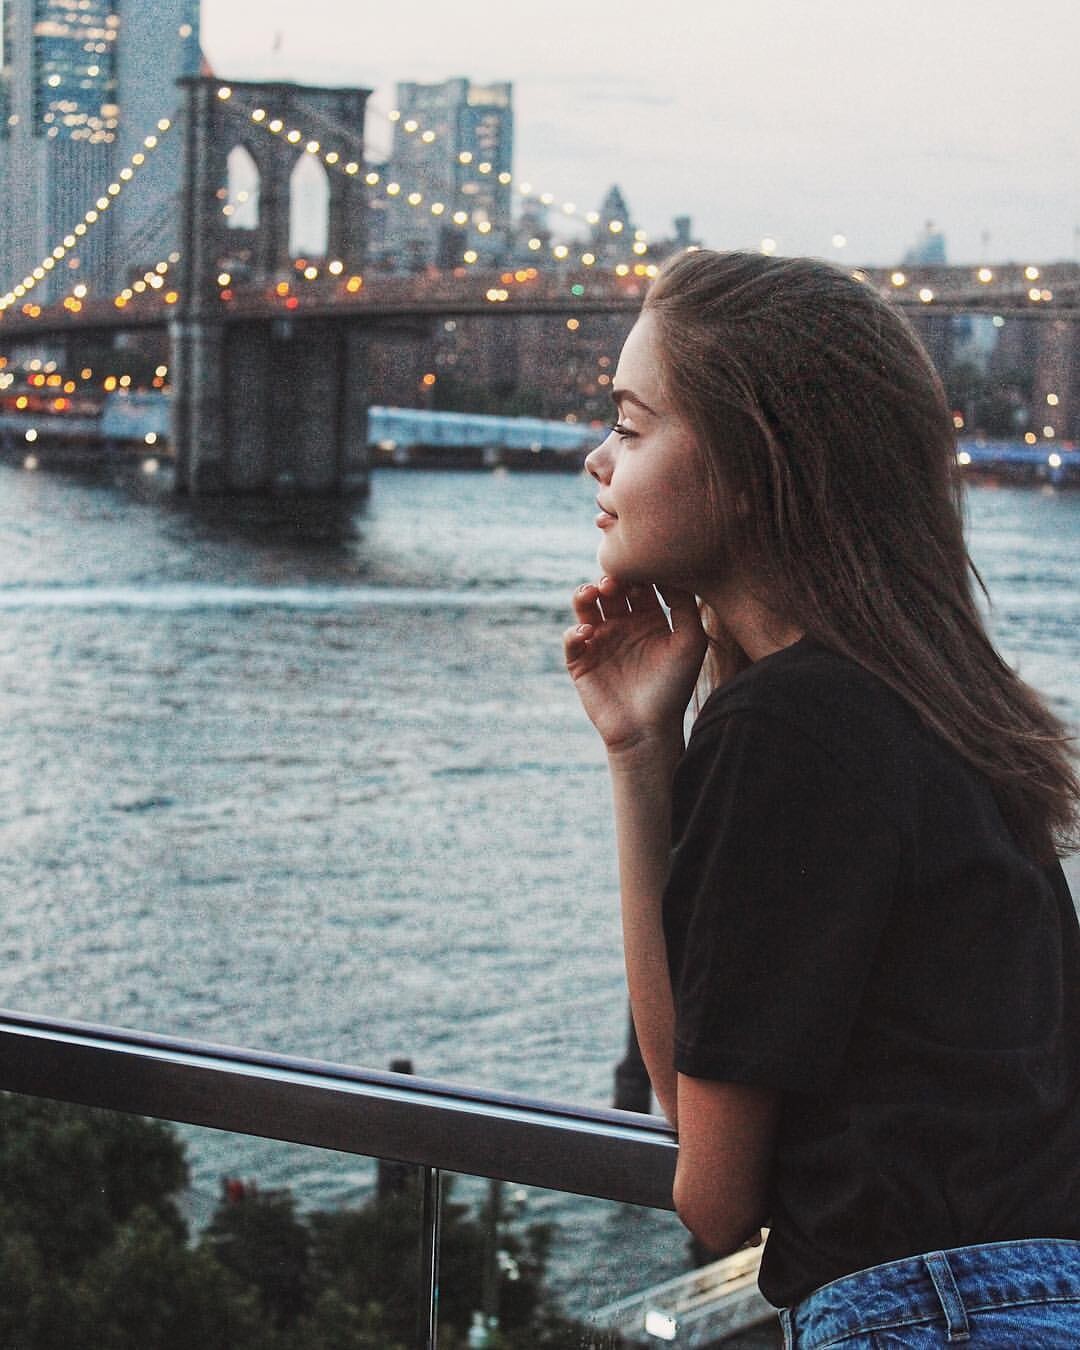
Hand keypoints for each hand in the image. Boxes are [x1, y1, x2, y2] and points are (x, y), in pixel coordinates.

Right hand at [564, 577, 707, 754]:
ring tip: (594, 593)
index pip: (639, 583)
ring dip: (585, 594)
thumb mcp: (690, 642)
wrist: (649, 731)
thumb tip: (671, 571)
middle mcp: (623, 625)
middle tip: (615, 580)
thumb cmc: (674, 687)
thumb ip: (685, 605)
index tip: (639, 562)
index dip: (637, 570)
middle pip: (610, 589)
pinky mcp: (580, 661)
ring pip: (585, 606)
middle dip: (610, 578)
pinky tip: (589, 631)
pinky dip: (575, 630)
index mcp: (649, 618)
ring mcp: (600, 641)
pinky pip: (571, 637)